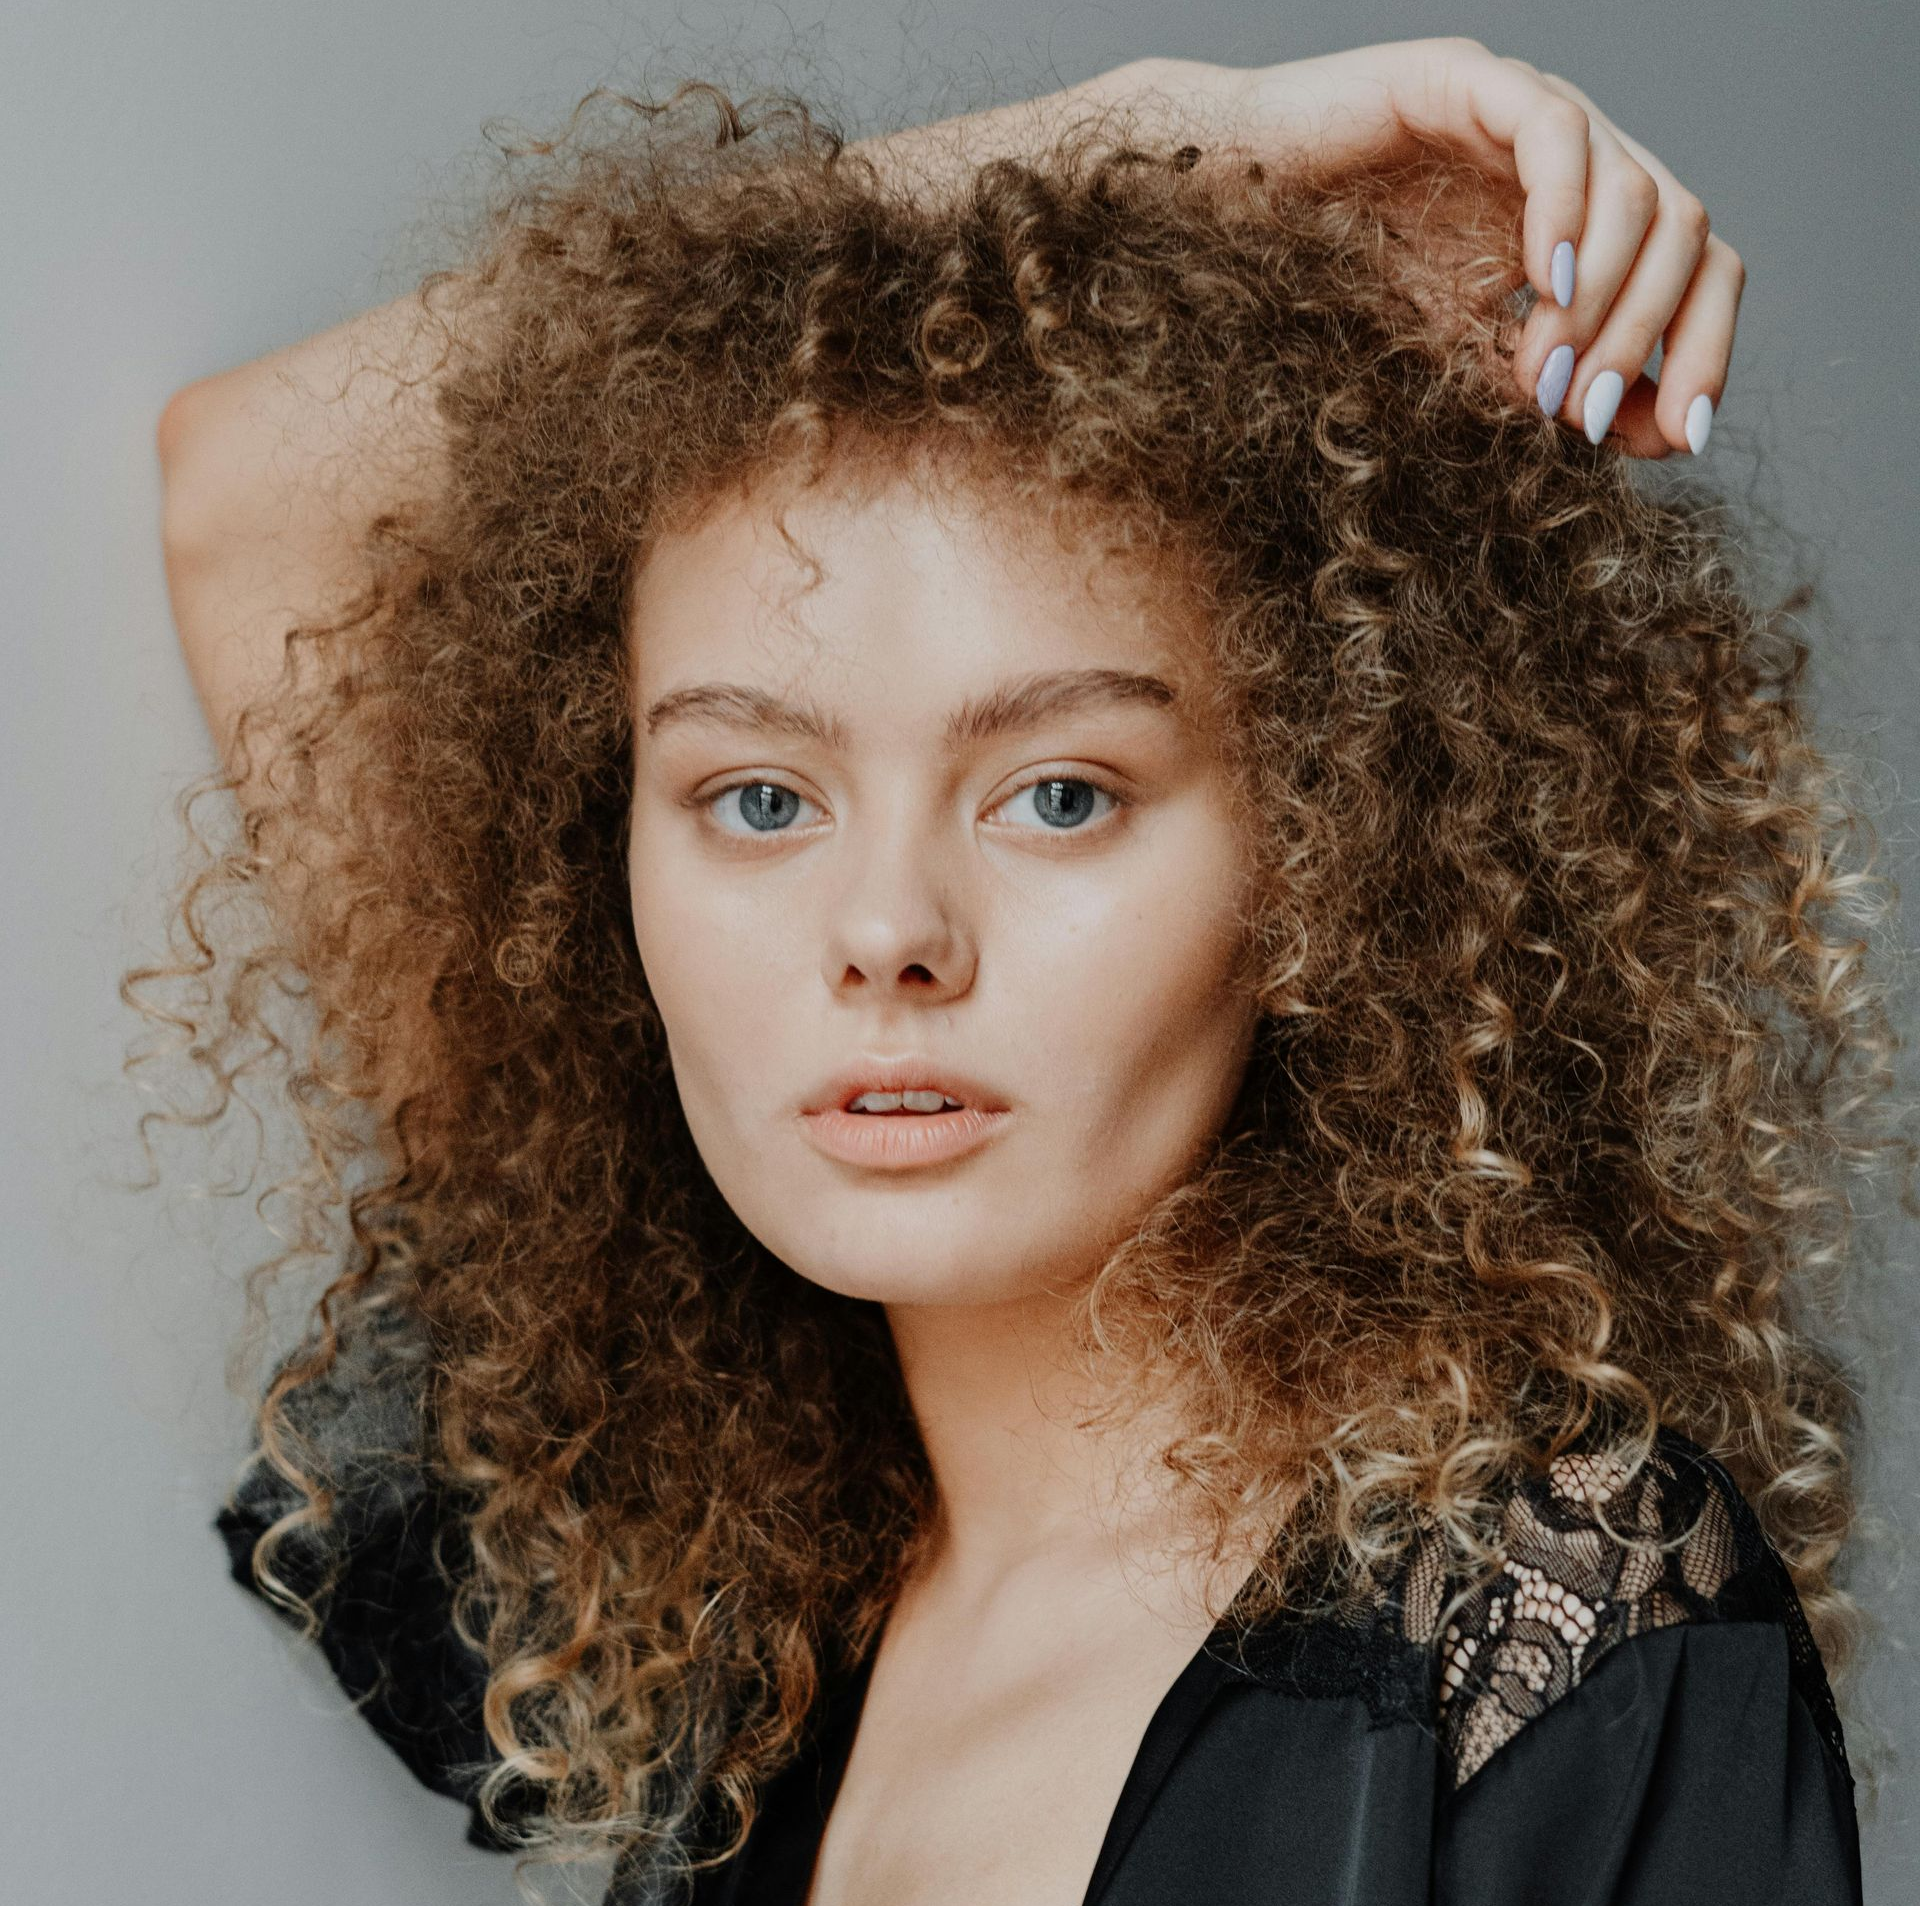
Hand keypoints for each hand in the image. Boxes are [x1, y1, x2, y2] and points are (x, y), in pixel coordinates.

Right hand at [1130, 42, 1742, 459]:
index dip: (1704, 350)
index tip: (1684, 439)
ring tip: (1538, 376)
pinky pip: (1554, 134)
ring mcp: (1527, 115)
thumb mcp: (1462, 365)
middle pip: (1688, 230)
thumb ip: (1557, 390)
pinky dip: (1564, 213)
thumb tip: (1663, 433)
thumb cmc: (1324, 292)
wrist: (1217, 225)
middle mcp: (1574, 162)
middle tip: (1583, 416)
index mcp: (1584, 222)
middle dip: (1649, 337)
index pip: (1695, 270)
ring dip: (1603, 299)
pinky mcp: (1468, 83)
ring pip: (1638, 189)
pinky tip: (1543, 283)